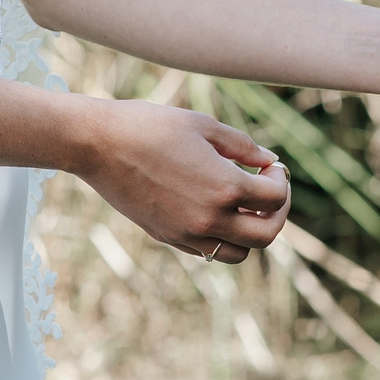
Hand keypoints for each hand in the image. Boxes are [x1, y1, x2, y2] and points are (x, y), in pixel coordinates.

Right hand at [70, 99, 290, 262]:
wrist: (98, 144)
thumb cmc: (151, 126)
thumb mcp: (204, 125)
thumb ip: (244, 147)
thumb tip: (269, 160)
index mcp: (225, 188)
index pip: (275, 198)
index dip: (280, 180)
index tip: (271, 166)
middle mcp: (209, 219)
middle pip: (266, 236)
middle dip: (277, 213)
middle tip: (271, 191)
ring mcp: (186, 233)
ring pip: (238, 253)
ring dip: (251, 232)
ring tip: (245, 205)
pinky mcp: (167, 237)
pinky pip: (208, 251)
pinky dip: (222, 237)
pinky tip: (216, 210)